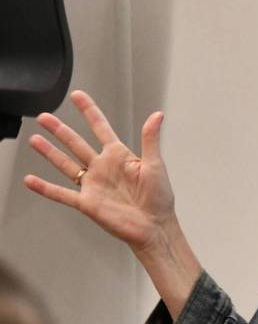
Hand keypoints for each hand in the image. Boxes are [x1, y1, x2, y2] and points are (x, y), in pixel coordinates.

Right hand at [24, 90, 177, 256]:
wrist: (156, 228)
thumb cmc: (160, 199)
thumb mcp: (155, 165)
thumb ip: (150, 139)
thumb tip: (158, 115)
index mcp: (119, 156)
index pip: (100, 128)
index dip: (89, 112)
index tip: (78, 96)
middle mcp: (103, 168)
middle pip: (76, 144)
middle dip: (60, 130)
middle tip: (44, 117)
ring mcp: (94, 185)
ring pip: (66, 165)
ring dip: (50, 152)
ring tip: (34, 139)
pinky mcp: (88, 203)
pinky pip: (62, 194)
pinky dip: (45, 188)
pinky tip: (30, 180)